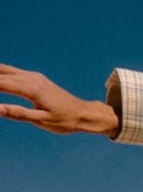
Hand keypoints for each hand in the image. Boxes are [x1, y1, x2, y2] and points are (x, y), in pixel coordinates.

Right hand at [0, 64, 117, 135]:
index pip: (1, 84)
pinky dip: (1, 73)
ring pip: (5, 69)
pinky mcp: (35, 78)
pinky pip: (12, 72)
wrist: (84, 113)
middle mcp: (31, 78)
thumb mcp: (42, 121)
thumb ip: (19, 114)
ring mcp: (33, 76)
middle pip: (1, 73)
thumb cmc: (66, 121)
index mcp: (31, 88)